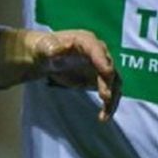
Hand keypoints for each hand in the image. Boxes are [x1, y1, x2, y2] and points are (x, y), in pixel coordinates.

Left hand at [0, 28, 120, 121]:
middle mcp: (97, 52)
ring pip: (113, 83)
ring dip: (112, 98)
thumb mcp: (44, 47)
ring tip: (105, 115)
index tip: (107, 72)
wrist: (45, 58)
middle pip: (108, 67)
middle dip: (109, 83)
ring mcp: (100, 67)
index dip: (102, 60)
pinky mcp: (98, 80)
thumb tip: (56, 48)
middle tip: (105, 98)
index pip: (96, 49)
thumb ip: (50, 47)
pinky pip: (109, 92)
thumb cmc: (44, 48)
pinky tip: (103, 117)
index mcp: (85, 40)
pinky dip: (108, 105)